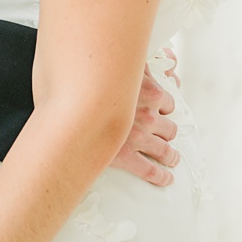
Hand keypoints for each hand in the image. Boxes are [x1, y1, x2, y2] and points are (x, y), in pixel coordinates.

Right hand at [109, 68, 179, 187]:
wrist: (70, 106)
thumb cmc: (97, 81)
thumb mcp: (127, 66)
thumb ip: (150, 63)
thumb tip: (171, 62)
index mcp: (151, 93)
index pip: (168, 104)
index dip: (165, 109)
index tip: (162, 113)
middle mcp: (148, 116)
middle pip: (169, 129)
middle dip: (167, 133)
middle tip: (166, 136)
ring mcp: (138, 138)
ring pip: (164, 150)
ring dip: (170, 155)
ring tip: (172, 158)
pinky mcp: (125, 157)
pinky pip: (149, 170)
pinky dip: (160, 176)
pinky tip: (165, 178)